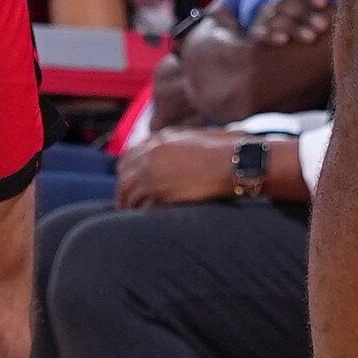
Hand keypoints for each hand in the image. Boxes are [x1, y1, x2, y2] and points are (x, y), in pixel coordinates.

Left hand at [117, 130, 245, 209]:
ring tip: (130, 214)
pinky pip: (139, 202)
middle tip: (125, 201)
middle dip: (123, 187)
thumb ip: (178, 145)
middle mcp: (151, 152)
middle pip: (123, 172)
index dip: (127, 170)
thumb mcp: (196, 139)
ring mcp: (151, 170)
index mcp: (161, 139)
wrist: (233, 162)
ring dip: (127, 202)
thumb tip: (173, 153)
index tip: (128, 181)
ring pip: (126, 189)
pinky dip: (139, 210)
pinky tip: (143, 218)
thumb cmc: (224, 151)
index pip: (130, 154)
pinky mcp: (157, 188)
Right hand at [248, 0, 333, 56]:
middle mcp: (276, 8)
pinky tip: (282, 41)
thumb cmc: (306, 42)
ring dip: (294, 26)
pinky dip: (269, 35)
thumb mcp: (317, 27)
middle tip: (323, 27)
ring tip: (310, 38)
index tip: (324, 3)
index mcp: (290, 1)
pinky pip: (259, 33)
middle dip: (307, 13)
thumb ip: (331, 17)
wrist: (271, 67)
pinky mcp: (255, 38)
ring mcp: (263, 22)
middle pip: (288, 3)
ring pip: (276, 17)